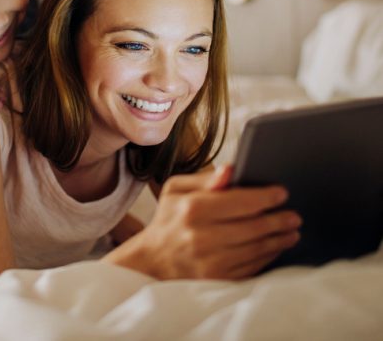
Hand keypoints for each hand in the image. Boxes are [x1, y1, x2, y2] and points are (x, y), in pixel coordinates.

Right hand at [113, 166, 301, 279]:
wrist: (155, 258)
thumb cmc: (169, 218)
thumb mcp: (177, 189)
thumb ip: (206, 179)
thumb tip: (231, 170)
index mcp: (192, 209)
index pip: (239, 201)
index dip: (265, 196)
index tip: (282, 192)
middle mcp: (202, 236)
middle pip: (252, 227)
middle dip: (278, 219)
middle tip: (294, 215)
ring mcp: (210, 261)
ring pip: (256, 248)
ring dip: (279, 239)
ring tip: (291, 231)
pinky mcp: (217, 279)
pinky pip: (251, 267)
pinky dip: (268, 256)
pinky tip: (276, 247)